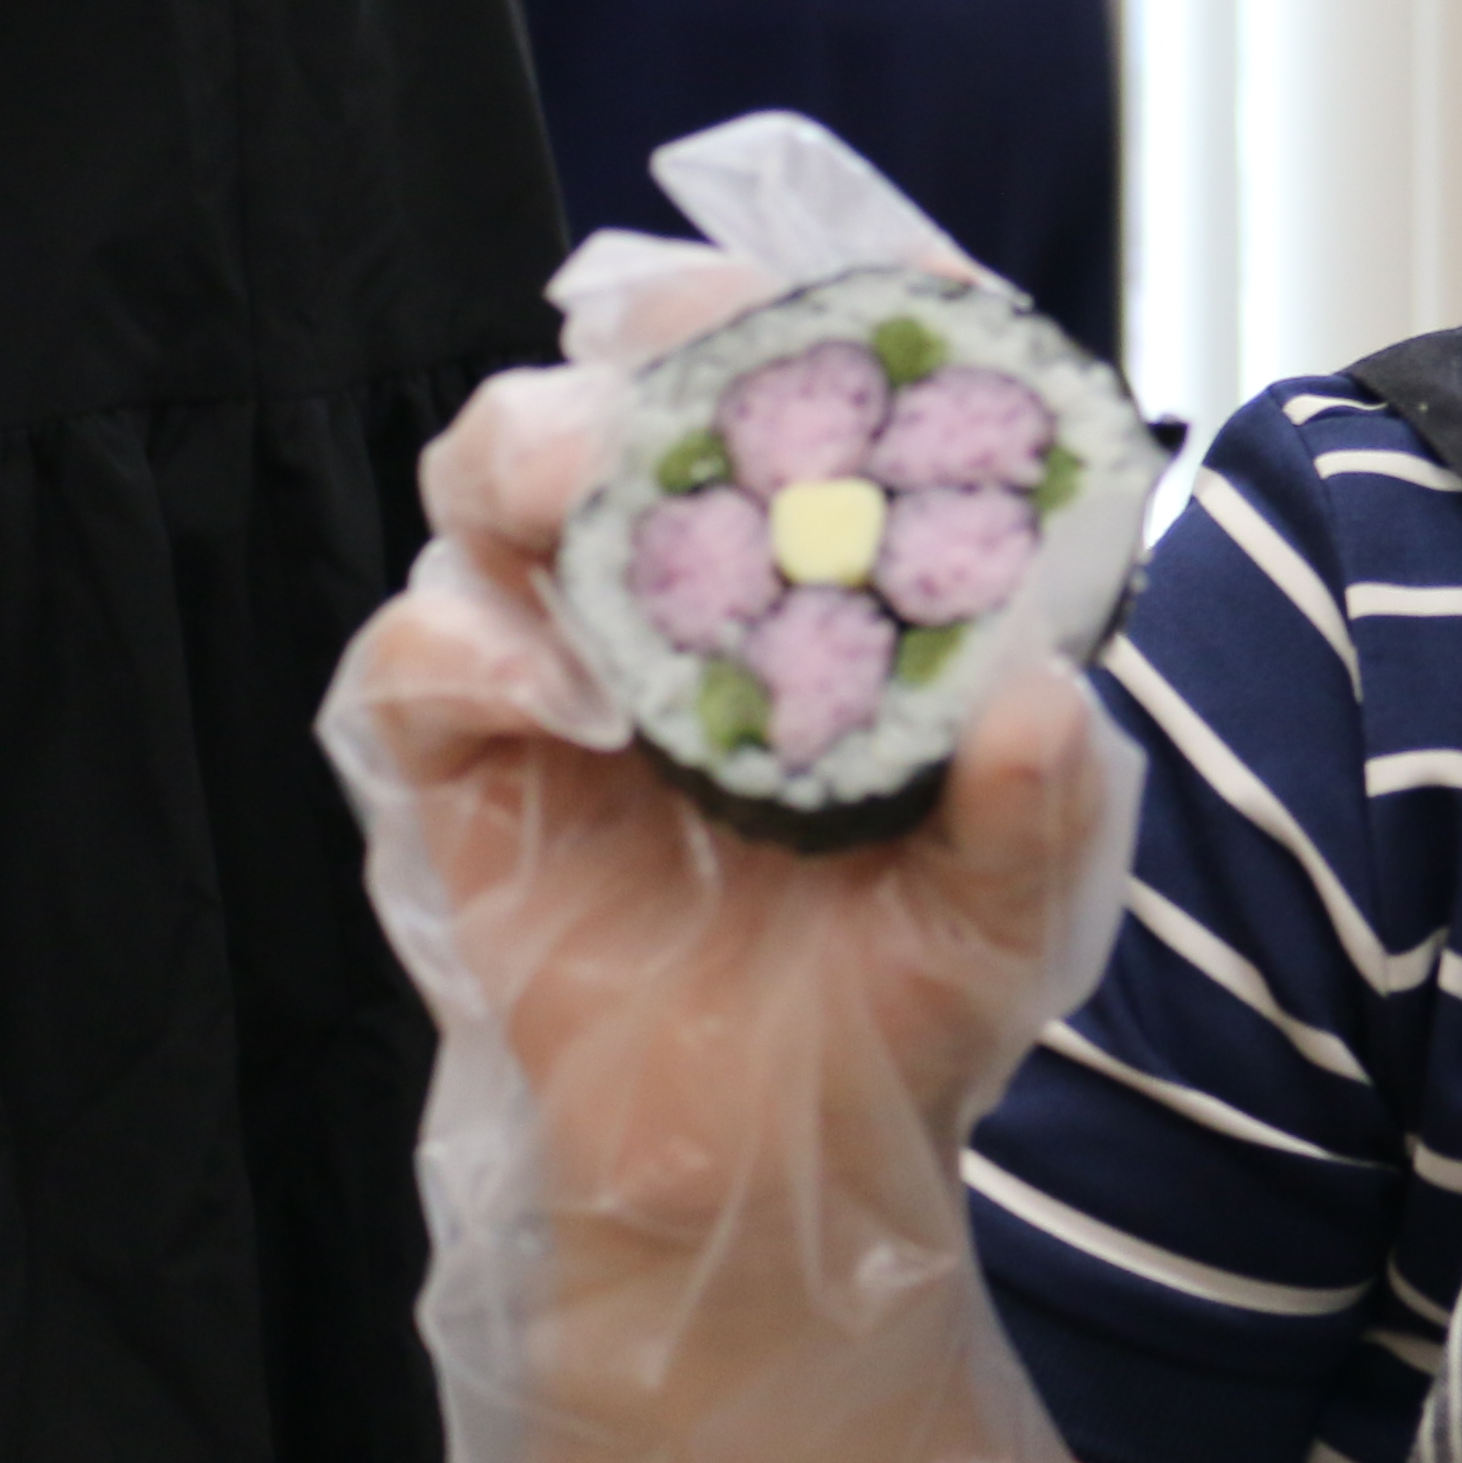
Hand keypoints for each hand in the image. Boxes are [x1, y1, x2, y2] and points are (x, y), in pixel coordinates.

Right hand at [321, 257, 1134, 1290]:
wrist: (782, 1165)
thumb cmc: (908, 1000)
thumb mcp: (1015, 908)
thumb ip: (1041, 805)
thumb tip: (1047, 699)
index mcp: (841, 574)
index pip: (825, 386)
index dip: (846, 316)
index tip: (893, 297)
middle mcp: (699, 583)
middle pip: (637, 385)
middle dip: (654, 349)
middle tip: (669, 384)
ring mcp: (571, 658)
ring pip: (496, 476)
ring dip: (534, 457)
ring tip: (584, 506)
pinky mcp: (467, 762)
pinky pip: (414, 655)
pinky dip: (468, 648)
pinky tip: (564, 701)